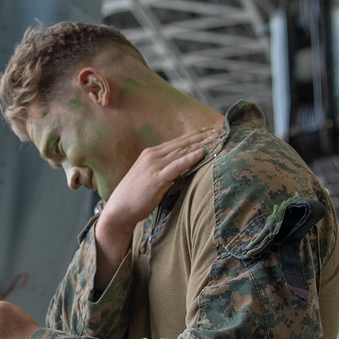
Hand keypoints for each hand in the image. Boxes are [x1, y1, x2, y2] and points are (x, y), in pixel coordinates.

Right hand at [95, 129, 215, 286]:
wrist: (119, 209)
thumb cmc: (134, 197)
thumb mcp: (148, 178)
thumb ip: (162, 170)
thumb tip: (179, 169)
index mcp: (150, 154)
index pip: (177, 141)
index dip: (194, 135)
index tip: (209, 130)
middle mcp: (152, 155)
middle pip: (182, 143)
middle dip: (202, 136)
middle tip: (220, 130)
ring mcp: (154, 165)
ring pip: (182, 151)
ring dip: (201, 144)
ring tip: (217, 138)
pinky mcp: (156, 178)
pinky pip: (177, 165)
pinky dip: (190, 158)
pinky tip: (202, 153)